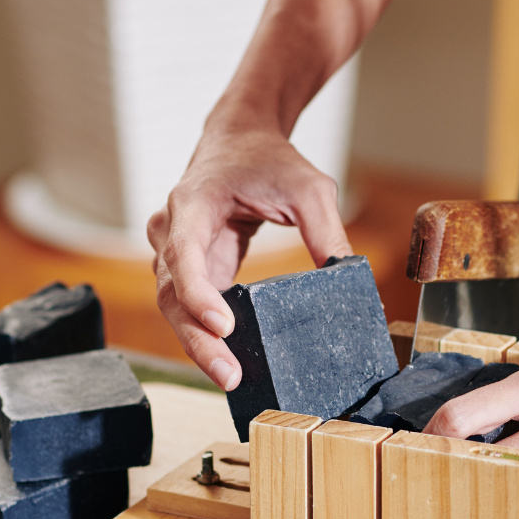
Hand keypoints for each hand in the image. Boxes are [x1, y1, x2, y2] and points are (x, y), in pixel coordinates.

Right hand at [148, 124, 351, 389]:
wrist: (241, 141)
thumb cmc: (268, 159)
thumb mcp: (309, 187)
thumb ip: (327, 228)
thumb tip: (346, 275)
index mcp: (193, 203)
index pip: (185, 254)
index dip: (198, 294)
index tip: (223, 325)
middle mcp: (173, 230)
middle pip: (172, 294)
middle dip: (198, 339)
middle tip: (229, 374)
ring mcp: (176, 252)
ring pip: (175, 307)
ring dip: (199, 344)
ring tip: (231, 377)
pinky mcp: (190, 269)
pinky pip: (190, 306)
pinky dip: (206, 334)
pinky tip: (230, 359)